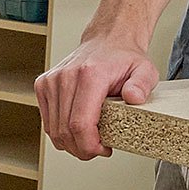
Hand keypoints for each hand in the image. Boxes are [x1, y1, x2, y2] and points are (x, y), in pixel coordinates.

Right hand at [36, 37, 159, 160]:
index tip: (103, 150)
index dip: (89, 145)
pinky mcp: (43, 85)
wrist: (108, 39)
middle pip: (64, 131)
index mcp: (90, 74)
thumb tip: (134, 97)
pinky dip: (61, 132)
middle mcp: (66, 77)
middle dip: (81, 148)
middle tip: (99, 150)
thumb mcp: (145, 70)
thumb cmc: (125, 58)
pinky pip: (48, 121)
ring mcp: (51, 81)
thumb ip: (142, 84)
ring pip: (53, 129)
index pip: (79, 123)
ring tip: (90, 141)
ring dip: (70, 143)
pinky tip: (78, 130)